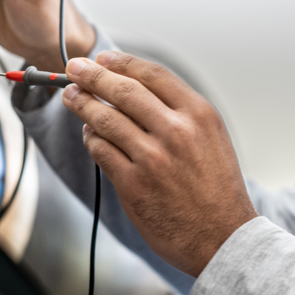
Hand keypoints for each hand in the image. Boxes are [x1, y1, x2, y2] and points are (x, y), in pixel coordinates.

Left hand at [61, 51, 257, 276]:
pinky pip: (101, 151)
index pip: (152, 75)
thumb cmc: (217, 188)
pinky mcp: (133, 184)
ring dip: (82, 104)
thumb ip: (180, 113)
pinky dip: (91, 138)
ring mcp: (153, 158)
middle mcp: (176, 131)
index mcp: (199, 114)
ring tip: (71, 96)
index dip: (122, 63)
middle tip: (74, 68)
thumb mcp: (212, 138)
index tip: (102, 58)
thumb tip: (136, 89)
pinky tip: (88, 134)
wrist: (223, 236)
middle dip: (92, 76)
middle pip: (123, 91)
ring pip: (105, 119)